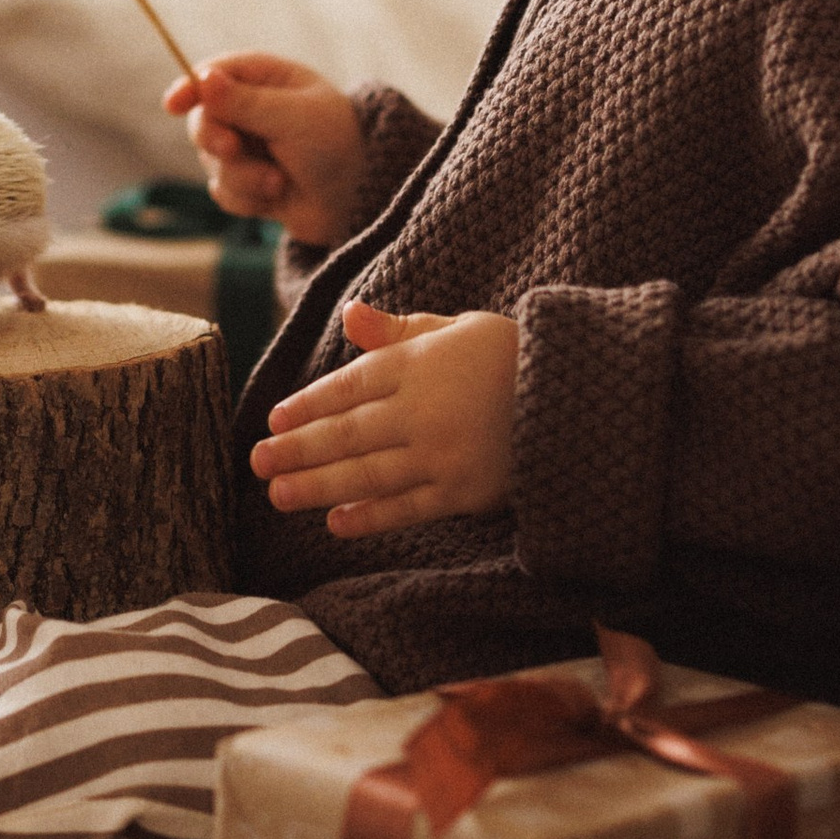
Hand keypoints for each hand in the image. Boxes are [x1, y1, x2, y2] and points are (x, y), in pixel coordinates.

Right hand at [162, 52, 366, 245]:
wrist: (362, 200)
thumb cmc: (336, 144)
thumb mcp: (294, 117)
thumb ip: (246, 102)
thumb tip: (203, 79)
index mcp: (266, 78)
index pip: (214, 75)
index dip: (190, 88)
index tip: (173, 104)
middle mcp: (251, 110)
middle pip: (203, 120)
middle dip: (216, 140)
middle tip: (234, 149)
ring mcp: (249, 148)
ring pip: (212, 163)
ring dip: (242, 176)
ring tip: (278, 182)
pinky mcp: (249, 183)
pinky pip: (223, 192)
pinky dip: (247, 198)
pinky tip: (276, 198)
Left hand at [249, 302, 518, 536]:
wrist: (583, 396)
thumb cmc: (515, 356)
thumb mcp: (458, 327)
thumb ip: (399, 330)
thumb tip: (350, 315)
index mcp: (419, 363)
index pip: (347, 387)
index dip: (307, 406)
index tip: (274, 421)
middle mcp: (423, 410)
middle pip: (346, 433)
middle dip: (297, 450)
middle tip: (256, 462)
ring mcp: (443, 455)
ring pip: (367, 474)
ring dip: (318, 485)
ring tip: (278, 494)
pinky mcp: (466, 492)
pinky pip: (408, 508)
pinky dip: (371, 517)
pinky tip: (337, 523)